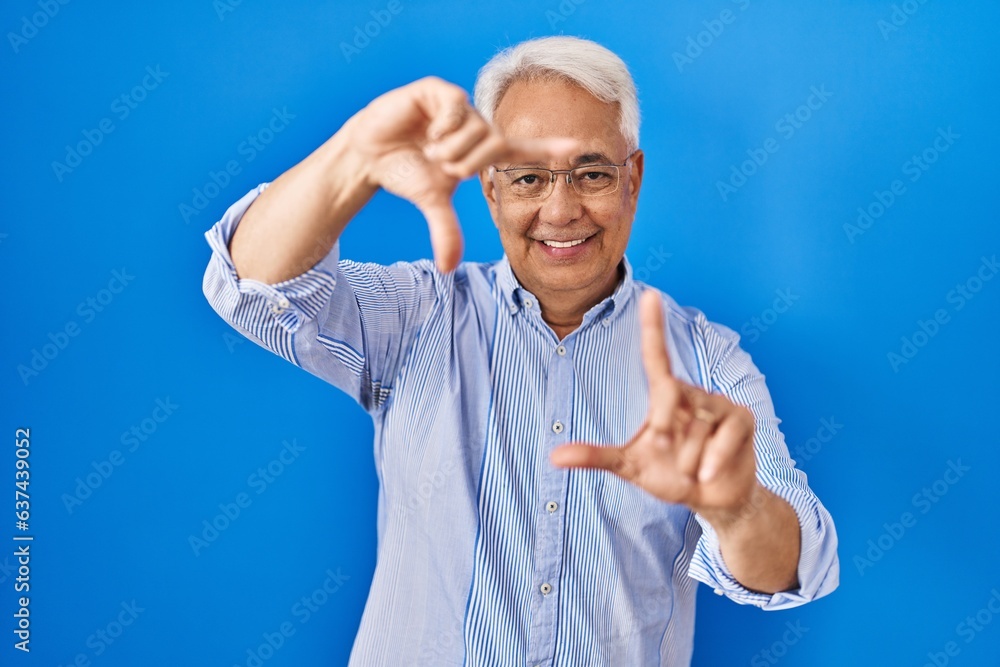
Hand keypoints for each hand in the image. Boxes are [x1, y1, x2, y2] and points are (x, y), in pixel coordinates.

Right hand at [346, 76, 575, 272]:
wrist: (369, 152)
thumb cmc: (405, 171)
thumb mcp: (431, 200)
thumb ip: (445, 230)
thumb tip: (448, 269)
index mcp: (482, 149)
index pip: (525, 149)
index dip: (550, 148)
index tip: (579, 147)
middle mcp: (477, 125)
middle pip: (496, 143)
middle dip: (469, 164)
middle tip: (446, 169)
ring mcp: (459, 107)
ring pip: (476, 129)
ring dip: (451, 149)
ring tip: (430, 150)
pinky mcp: (438, 90)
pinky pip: (455, 107)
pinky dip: (442, 127)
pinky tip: (426, 131)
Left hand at [550, 290, 759, 520]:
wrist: (712, 498)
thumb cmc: (671, 474)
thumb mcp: (630, 467)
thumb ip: (595, 457)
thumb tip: (553, 456)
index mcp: (666, 396)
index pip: (657, 356)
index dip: (653, 325)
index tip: (649, 294)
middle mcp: (693, 392)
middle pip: (670, 395)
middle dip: (662, 429)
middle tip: (664, 450)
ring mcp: (721, 404)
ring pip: (695, 428)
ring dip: (687, 459)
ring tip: (691, 470)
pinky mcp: (743, 420)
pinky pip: (723, 438)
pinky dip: (711, 462)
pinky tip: (708, 475)